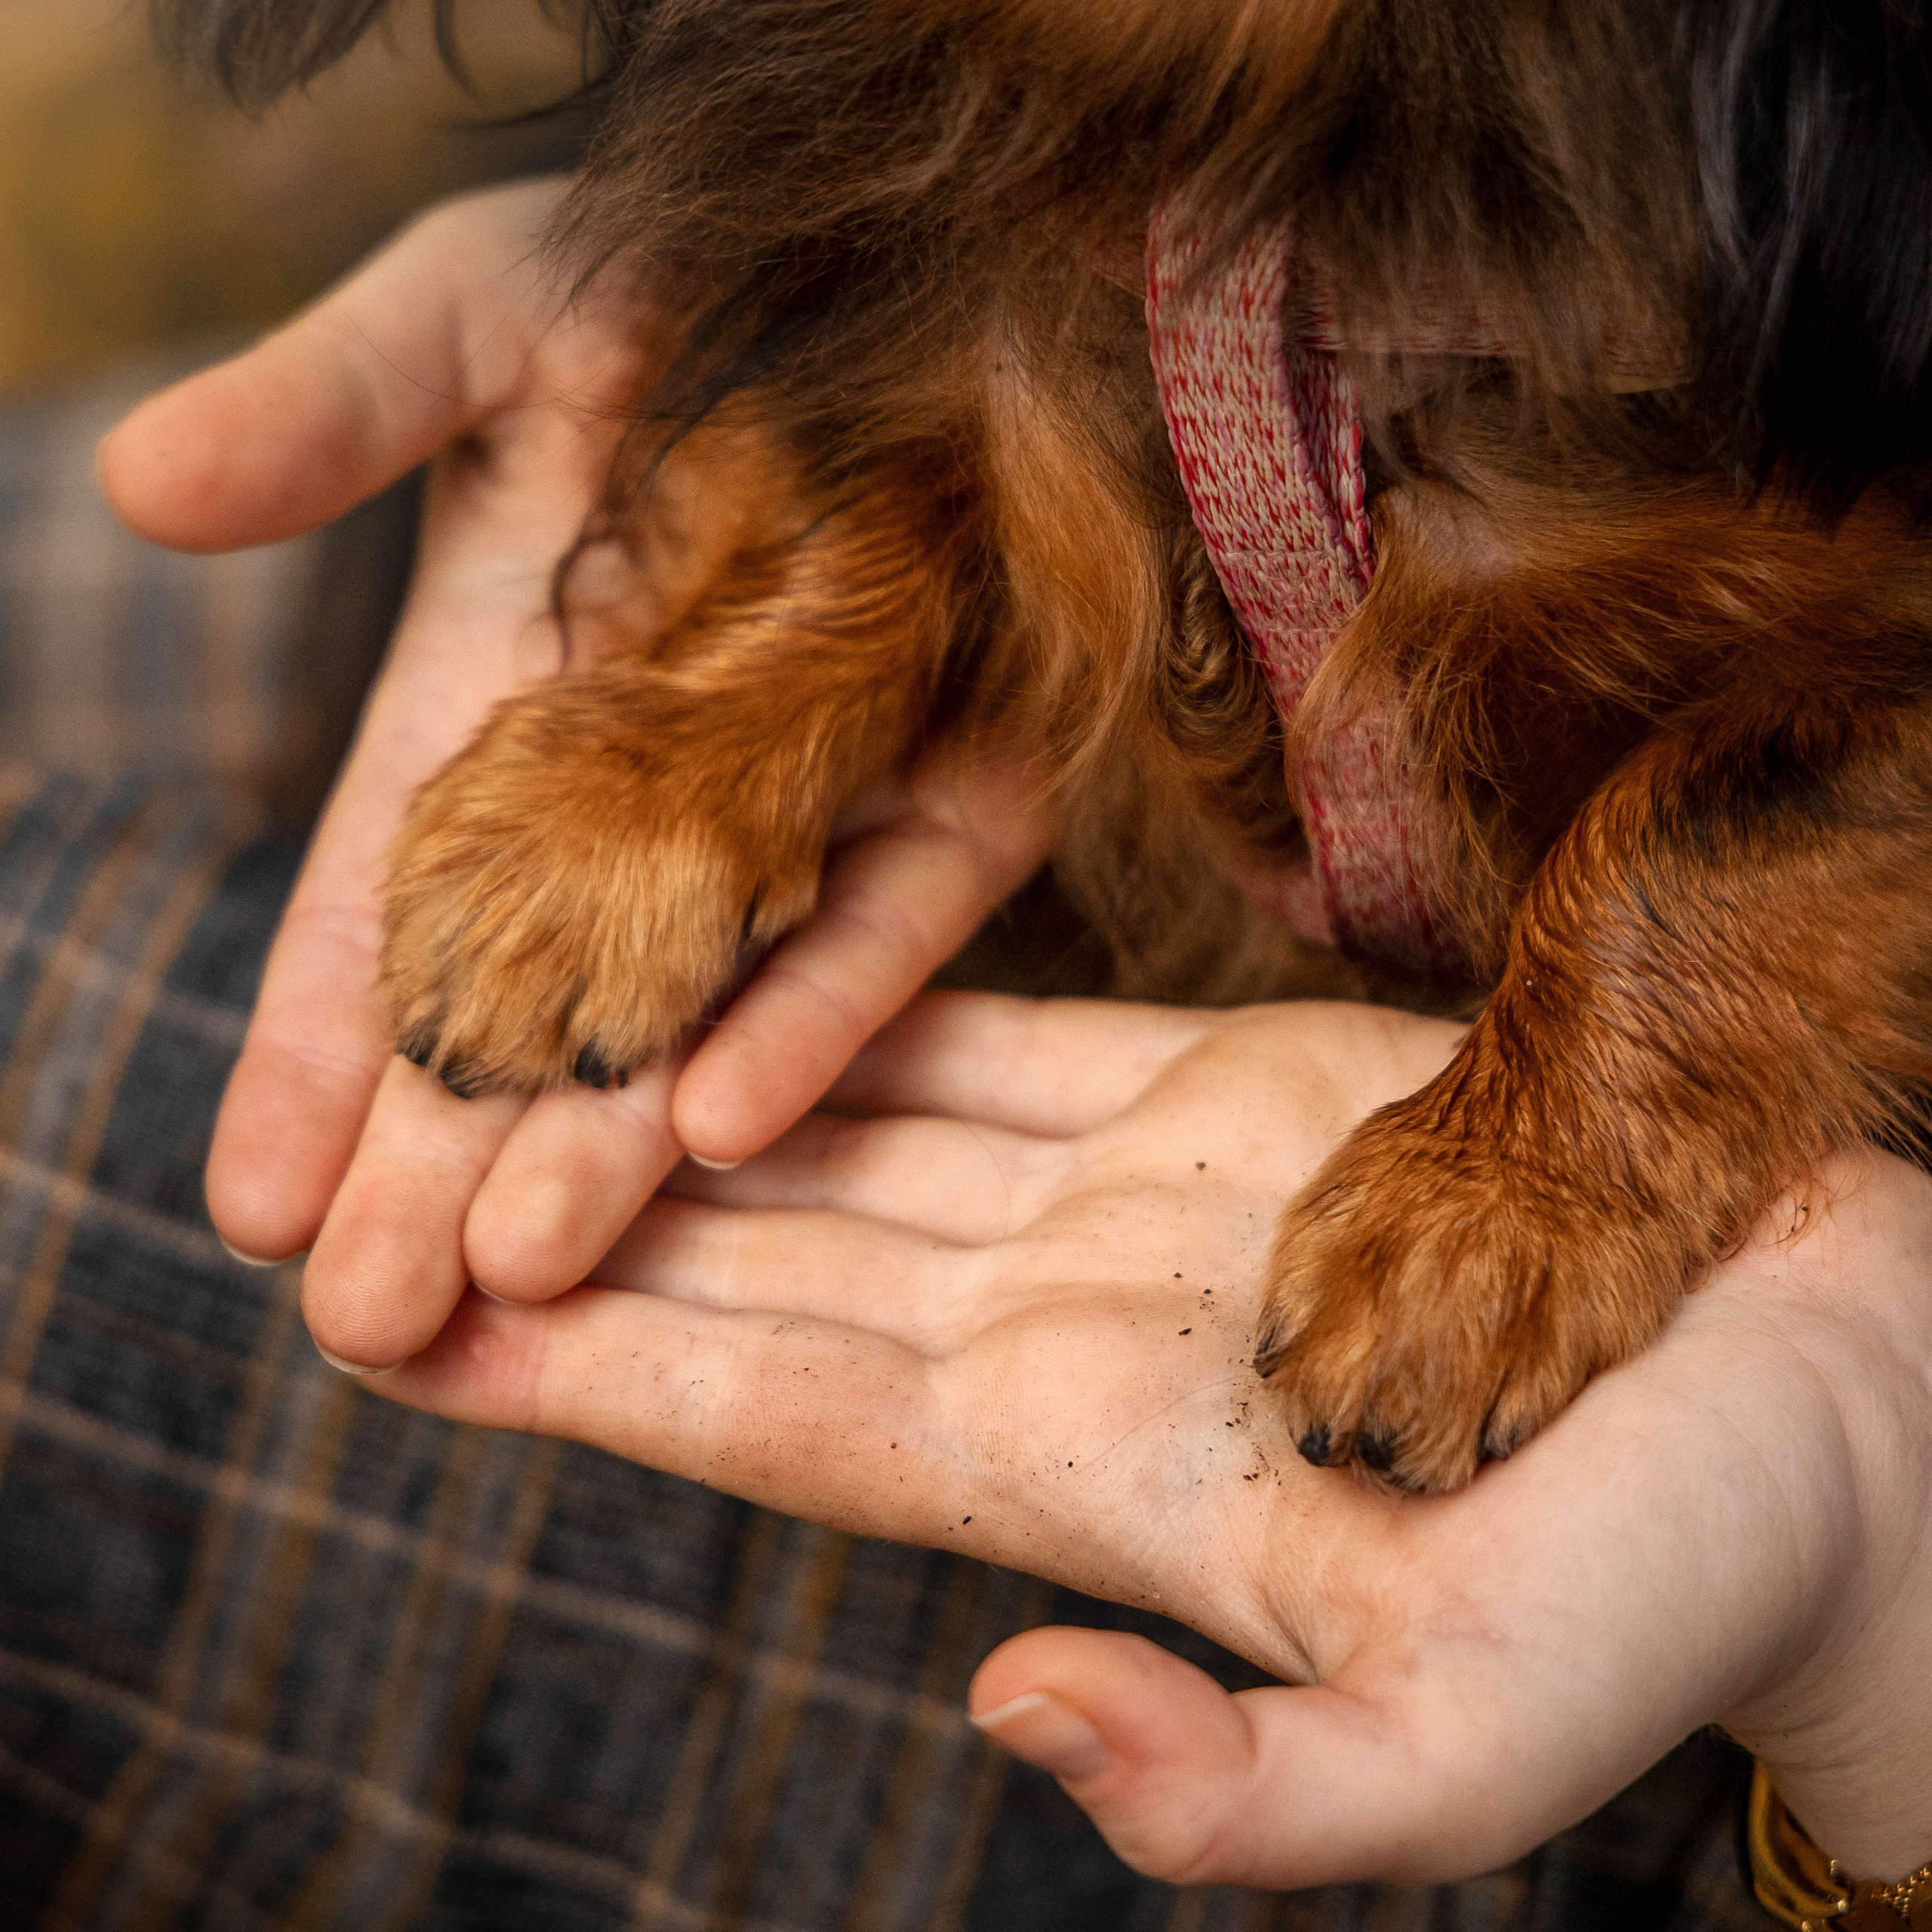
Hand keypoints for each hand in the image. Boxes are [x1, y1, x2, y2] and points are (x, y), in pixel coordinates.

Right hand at [98, 180, 1050, 1368]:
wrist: (916, 248)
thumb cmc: (670, 262)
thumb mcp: (469, 320)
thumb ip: (328, 412)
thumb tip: (136, 488)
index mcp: (513, 707)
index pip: (396, 909)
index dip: (326, 1051)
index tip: (255, 1204)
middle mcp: (657, 790)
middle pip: (535, 1006)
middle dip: (444, 1163)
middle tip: (359, 1330)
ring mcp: (812, 801)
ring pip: (700, 1002)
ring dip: (612, 1142)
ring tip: (511, 1283)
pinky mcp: (968, 785)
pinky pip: (890, 918)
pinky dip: (816, 1009)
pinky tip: (728, 1125)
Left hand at [372, 992, 1931, 1886]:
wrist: (1822, 1392)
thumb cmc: (1682, 1577)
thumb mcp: (1473, 1742)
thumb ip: (1247, 1798)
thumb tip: (1014, 1729)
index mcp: (1083, 1476)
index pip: (771, 1416)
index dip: (585, 1375)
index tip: (394, 1330)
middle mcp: (1064, 1330)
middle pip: (760, 1266)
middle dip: (570, 1226)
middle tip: (365, 1171)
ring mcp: (1123, 1197)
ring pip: (842, 1133)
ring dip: (671, 1096)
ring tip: (498, 1052)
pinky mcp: (1206, 1082)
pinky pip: (978, 1029)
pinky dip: (845, 998)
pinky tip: (724, 959)